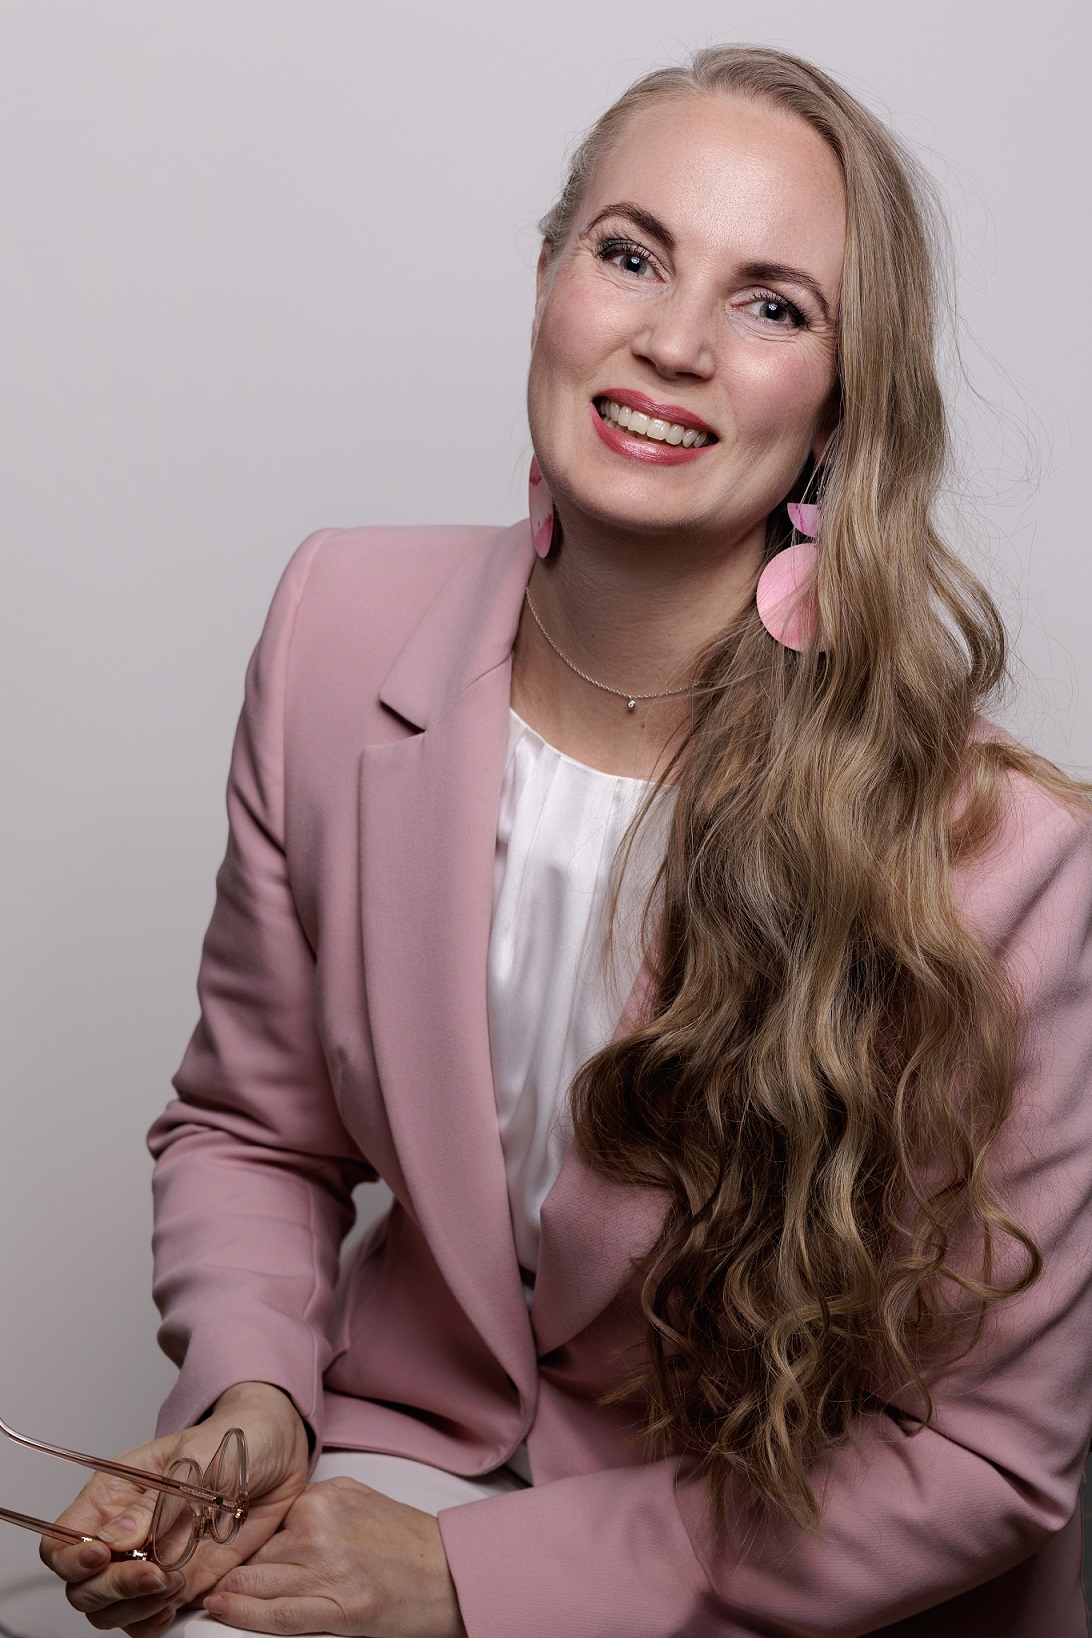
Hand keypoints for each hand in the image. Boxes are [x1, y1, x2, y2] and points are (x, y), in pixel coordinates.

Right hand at [41, 1381, 309, 1634]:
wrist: (278, 1453)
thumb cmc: (234, 1439)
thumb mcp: (199, 1456)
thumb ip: (159, 1500)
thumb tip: (116, 1537)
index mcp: (115, 1492)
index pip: (62, 1539)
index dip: (72, 1558)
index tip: (103, 1557)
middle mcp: (124, 1532)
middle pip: (81, 1584)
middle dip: (112, 1588)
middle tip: (157, 1574)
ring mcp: (148, 1561)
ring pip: (107, 1609)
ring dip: (135, 1608)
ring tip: (175, 1583)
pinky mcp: (176, 1583)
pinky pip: (143, 1620)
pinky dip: (151, 1623)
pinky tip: (173, 1605)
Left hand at [204, 1477, 466, 1637]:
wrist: (452, 1573)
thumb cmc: (407, 1543)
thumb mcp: (358, 1502)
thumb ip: (315, 1509)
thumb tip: (272, 1528)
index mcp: (325, 1497)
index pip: (261, 1521)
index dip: (231, 1541)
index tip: (204, 1549)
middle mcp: (320, 1526)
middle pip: (253, 1551)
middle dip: (224, 1567)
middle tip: (186, 1576)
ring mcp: (328, 1567)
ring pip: (256, 1580)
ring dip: (225, 1589)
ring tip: (195, 1595)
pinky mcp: (339, 1607)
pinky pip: (278, 1613)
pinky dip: (243, 1612)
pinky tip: (220, 1608)